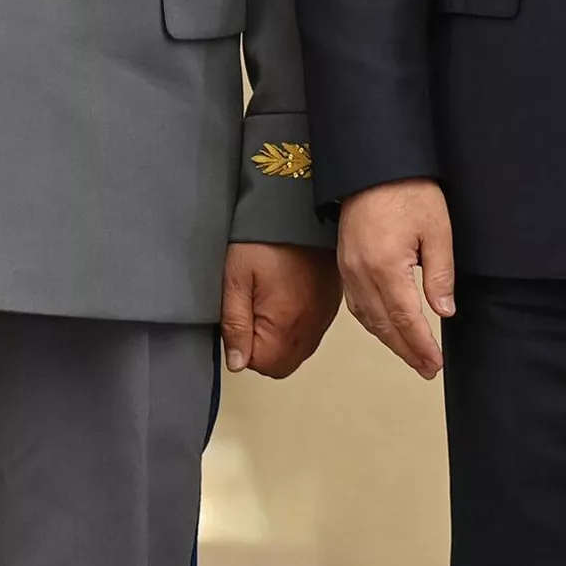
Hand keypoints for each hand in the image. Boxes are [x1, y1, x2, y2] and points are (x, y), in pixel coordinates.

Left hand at [220, 243, 340, 378]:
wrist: (294, 200)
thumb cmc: (263, 235)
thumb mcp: (235, 277)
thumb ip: (234, 324)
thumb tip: (236, 362)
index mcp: (287, 321)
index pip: (262, 364)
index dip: (244, 346)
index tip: (241, 318)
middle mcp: (312, 323)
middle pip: (283, 363)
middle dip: (263, 348)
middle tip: (252, 311)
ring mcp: (325, 312)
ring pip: (299, 348)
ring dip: (281, 337)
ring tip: (268, 300)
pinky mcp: (331, 300)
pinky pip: (313, 329)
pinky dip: (297, 323)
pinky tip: (286, 297)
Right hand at [337, 178, 452, 379]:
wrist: (373, 163)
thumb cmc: (408, 188)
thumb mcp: (437, 228)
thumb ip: (440, 274)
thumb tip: (443, 311)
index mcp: (385, 265)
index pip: (405, 319)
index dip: (421, 345)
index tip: (435, 364)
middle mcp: (361, 272)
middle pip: (383, 325)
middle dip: (406, 350)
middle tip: (427, 369)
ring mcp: (348, 267)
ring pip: (366, 317)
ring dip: (388, 340)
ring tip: (410, 354)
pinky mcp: (343, 260)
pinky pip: (355, 302)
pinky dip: (371, 321)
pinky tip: (384, 326)